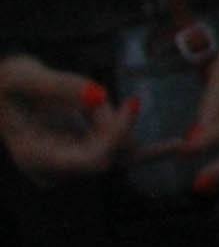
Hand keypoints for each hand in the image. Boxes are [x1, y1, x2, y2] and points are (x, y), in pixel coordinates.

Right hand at [0, 52, 139, 183]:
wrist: (2, 90)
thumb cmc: (8, 82)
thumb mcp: (25, 76)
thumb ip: (61, 86)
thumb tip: (100, 95)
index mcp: (36, 157)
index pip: (91, 159)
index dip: (116, 135)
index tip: (134, 102)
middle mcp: (54, 170)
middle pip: (109, 156)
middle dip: (118, 124)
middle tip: (125, 99)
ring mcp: (68, 166)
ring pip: (116, 151)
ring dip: (116, 121)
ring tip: (91, 100)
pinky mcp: (80, 155)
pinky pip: (118, 152)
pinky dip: (132, 136)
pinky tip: (174, 145)